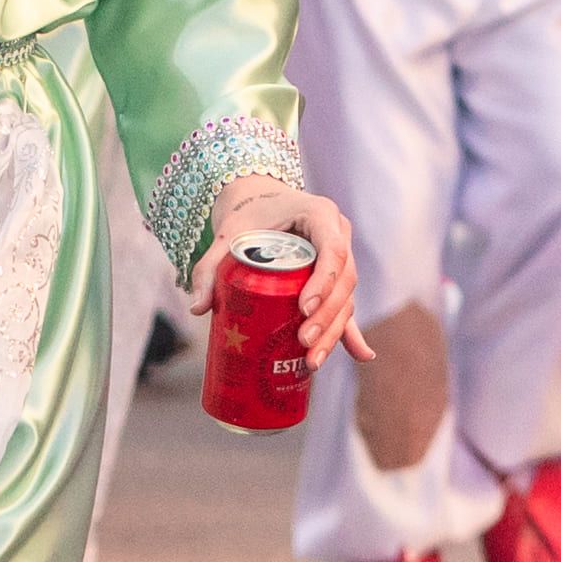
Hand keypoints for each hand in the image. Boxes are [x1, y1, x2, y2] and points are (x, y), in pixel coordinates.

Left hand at [186, 171, 363, 372]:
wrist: (260, 201)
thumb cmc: (247, 215)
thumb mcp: (227, 235)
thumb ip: (209, 267)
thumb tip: (198, 309)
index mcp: (320, 215)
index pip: (333, 249)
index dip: (324, 282)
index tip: (304, 309)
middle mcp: (339, 234)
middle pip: (345, 280)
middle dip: (327, 316)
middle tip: (304, 341)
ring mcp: (342, 257)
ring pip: (347, 297)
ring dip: (334, 331)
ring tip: (312, 360)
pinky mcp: (335, 278)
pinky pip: (346, 306)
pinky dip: (351, 332)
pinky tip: (362, 356)